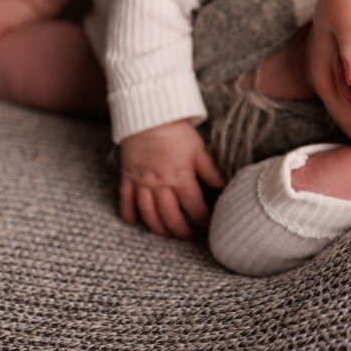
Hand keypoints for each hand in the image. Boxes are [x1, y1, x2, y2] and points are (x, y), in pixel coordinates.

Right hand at [118, 119, 224, 239]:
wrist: (148, 113)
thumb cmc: (176, 129)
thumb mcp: (198, 148)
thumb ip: (210, 170)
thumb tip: (223, 186)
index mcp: (180, 176)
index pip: (194, 206)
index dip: (203, 219)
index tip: (208, 225)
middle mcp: (160, 183)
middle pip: (170, 216)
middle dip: (180, 230)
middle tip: (188, 237)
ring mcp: (142, 181)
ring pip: (148, 213)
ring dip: (157, 228)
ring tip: (166, 236)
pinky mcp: (128, 175)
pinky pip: (126, 199)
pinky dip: (128, 213)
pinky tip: (133, 223)